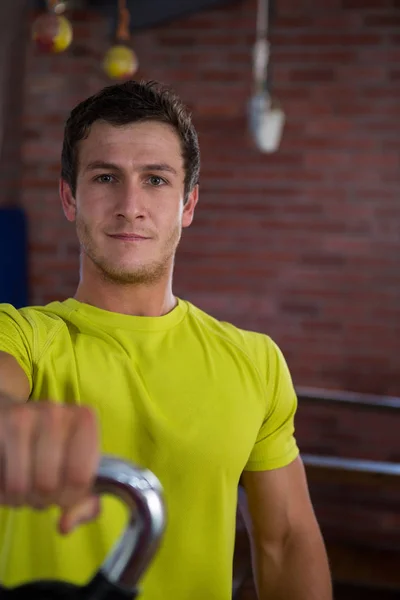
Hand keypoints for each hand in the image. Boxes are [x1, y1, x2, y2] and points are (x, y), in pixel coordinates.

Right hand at [0, 402, 100, 533]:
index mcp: (85, 419)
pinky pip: (0, 483)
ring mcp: (23, 416)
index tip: (65, 493)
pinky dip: (2, 491)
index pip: (80, 479)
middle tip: (40, 488)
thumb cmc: (54, 447)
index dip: (70, 498)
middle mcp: (56, 412)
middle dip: (42, 499)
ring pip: (19, 486)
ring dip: (19, 498)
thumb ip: (84, 503)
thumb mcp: (78, 468)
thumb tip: (65, 525)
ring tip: (23, 483)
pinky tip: (6, 474)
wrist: (14, 416)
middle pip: (48, 485)